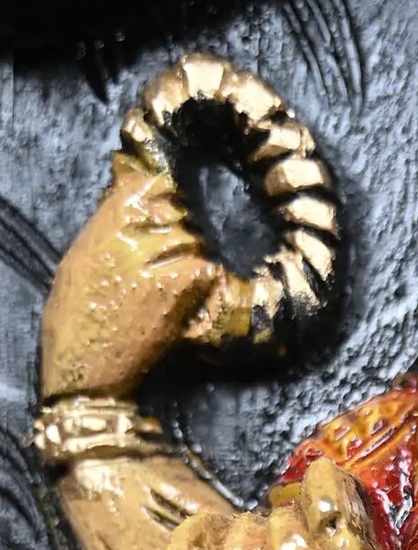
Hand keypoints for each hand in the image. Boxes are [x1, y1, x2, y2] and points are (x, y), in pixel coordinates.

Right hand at [41, 152, 224, 399]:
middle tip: (179, 254)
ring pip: (194, 241)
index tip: (170, 210)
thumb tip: (137, 203)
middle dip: (184, 230)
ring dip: (195, 257)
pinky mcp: (174, 289)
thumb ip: (110, 227)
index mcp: (102, 225)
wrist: (86, 364)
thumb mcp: (82, 258)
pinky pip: (204, 269)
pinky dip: (206, 281)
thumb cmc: (78, 317)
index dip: (166, 195)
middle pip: (178, 213)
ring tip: (181, 279)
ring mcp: (153, 261)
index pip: (149, 185)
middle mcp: (128, 236)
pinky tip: (194, 295)